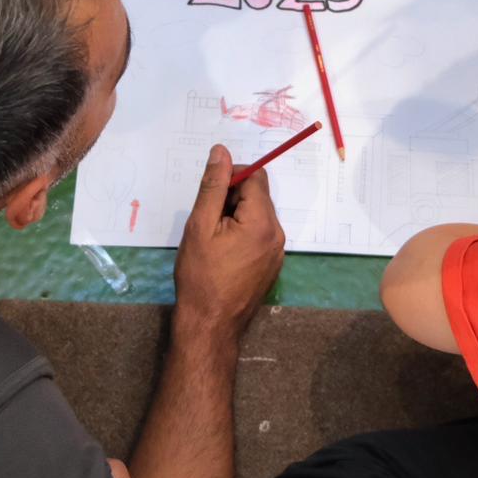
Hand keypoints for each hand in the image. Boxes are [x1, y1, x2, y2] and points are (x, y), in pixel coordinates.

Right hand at [173, 145, 285, 341]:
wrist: (210, 325)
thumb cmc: (201, 276)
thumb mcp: (200, 225)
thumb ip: (212, 186)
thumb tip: (221, 152)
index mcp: (263, 222)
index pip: (255, 177)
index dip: (231, 177)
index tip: (209, 193)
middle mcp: (277, 235)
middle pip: (258, 196)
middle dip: (232, 198)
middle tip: (206, 218)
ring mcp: (277, 252)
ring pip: (257, 216)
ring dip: (235, 216)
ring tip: (212, 237)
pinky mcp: (271, 265)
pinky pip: (259, 235)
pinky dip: (241, 233)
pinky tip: (222, 251)